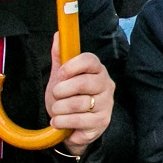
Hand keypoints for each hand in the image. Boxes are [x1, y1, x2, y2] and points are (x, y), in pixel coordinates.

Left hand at [47, 40, 115, 155]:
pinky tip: (58, 122)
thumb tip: (58, 35)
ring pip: (80, 103)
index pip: (90, 60)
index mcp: (97, 70)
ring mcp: (106, 104)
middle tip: (55, 94)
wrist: (71, 126)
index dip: (72, 66)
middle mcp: (106, 85)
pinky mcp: (102, 122)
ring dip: (59, 108)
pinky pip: (79, 120)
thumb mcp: (61, 77)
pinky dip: (63, 121)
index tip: (60, 73)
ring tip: (56, 111)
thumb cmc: (68, 98)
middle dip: (62, 90)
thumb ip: (60, 57)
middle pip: (84, 83)